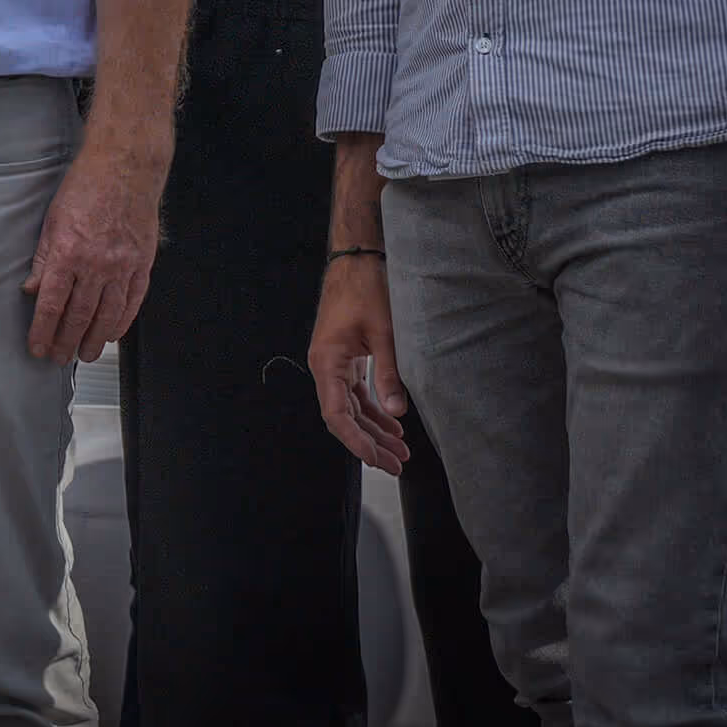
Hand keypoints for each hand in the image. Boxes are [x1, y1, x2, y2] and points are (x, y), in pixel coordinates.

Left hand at [24, 143, 164, 361]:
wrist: (124, 169)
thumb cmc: (86, 188)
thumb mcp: (52, 221)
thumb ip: (43, 259)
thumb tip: (32, 290)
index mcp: (68, 253)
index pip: (52, 304)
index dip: (43, 330)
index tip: (38, 347)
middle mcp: (96, 264)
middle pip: (79, 315)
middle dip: (66, 342)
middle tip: (59, 357)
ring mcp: (122, 266)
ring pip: (107, 315)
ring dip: (94, 339)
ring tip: (85, 354)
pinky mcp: (142, 264)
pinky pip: (132, 302)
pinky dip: (122, 322)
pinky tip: (112, 333)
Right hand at [309, 254, 410, 473]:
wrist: (358, 260)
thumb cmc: (366, 289)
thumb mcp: (385, 333)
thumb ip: (390, 374)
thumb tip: (397, 414)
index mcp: (327, 361)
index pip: (336, 413)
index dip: (355, 441)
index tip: (376, 460)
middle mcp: (325, 366)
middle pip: (344, 416)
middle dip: (369, 443)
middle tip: (396, 465)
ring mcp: (334, 363)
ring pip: (351, 407)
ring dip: (373, 429)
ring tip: (400, 451)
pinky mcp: (346, 358)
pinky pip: (356, 392)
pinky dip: (374, 409)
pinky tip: (392, 425)